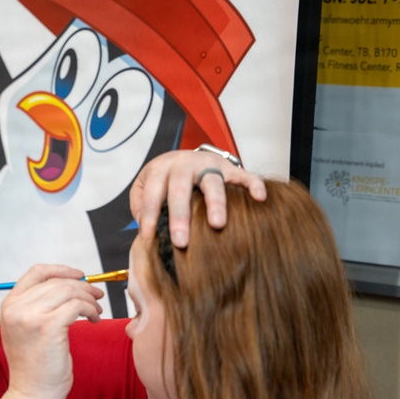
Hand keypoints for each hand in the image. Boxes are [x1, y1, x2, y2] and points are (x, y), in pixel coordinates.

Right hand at [0, 265, 102, 398]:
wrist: (33, 394)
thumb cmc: (35, 366)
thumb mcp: (27, 329)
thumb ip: (39, 305)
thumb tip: (70, 285)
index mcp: (10, 305)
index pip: (37, 272)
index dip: (62, 270)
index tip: (80, 275)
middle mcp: (17, 307)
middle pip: (57, 281)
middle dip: (83, 286)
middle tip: (97, 296)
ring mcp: (31, 316)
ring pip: (69, 291)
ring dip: (89, 298)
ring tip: (96, 311)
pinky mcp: (49, 326)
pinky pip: (77, 306)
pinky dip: (90, 309)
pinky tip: (94, 320)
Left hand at [130, 149, 266, 247]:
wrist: (184, 156)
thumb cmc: (163, 178)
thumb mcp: (144, 186)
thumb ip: (140, 205)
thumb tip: (147, 229)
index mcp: (161, 169)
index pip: (153, 194)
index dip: (150, 216)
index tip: (150, 239)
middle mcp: (185, 164)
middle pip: (181, 190)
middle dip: (180, 217)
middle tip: (181, 242)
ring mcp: (209, 165)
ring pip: (212, 182)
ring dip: (215, 204)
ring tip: (217, 225)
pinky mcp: (230, 167)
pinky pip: (244, 175)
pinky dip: (253, 184)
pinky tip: (259, 198)